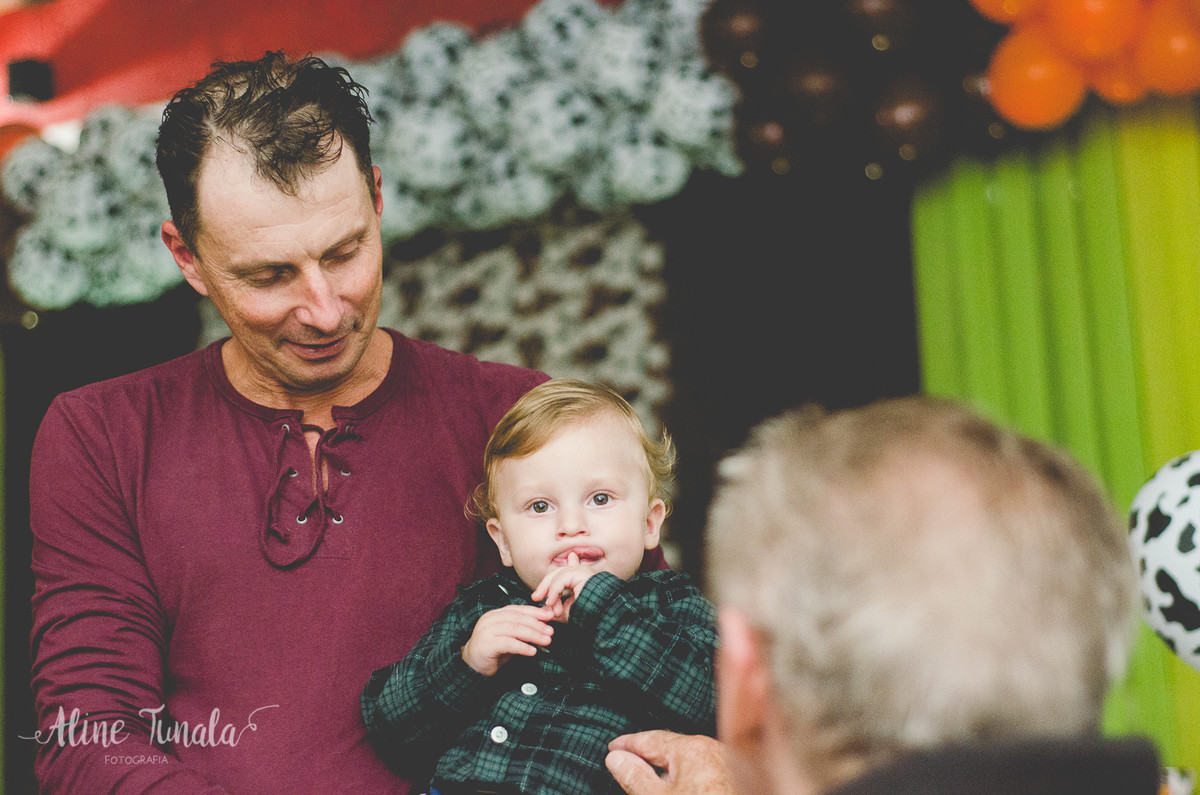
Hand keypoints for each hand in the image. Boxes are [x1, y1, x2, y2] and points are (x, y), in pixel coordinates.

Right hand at [461, 604, 554, 675]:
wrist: (471, 665)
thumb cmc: (492, 651)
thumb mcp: (509, 638)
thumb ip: (522, 630)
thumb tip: (544, 624)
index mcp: (496, 615)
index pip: (518, 610)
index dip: (535, 612)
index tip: (550, 616)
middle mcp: (490, 619)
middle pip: (518, 618)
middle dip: (537, 624)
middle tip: (550, 631)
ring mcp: (487, 630)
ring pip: (514, 629)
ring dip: (533, 634)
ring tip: (546, 640)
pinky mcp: (486, 643)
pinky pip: (508, 643)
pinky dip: (522, 647)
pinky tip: (532, 651)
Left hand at [531, 552, 596, 622]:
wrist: (601, 617)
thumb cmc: (588, 616)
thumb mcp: (567, 611)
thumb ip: (555, 606)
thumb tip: (544, 605)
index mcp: (581, 579)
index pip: (568, 570)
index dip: (562, 569)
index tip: (556, 571)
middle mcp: (582, 573)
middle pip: (558, 572)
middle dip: (545, 584)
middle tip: (535, 597)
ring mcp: (583, 571)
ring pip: (558, 574)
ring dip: (550, 591)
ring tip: (548, 604)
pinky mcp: (581, 573)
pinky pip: (561, 579)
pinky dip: (554, 591)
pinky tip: (552, 602)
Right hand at [606, 731, 734, 794]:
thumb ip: (636, 777)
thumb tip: (617, 758)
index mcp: (691, 748)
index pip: (650, 739)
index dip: (628, 744)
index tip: (613, 748)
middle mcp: (714, 749)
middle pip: (672, 748)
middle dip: (650, 755)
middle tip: (628, 760)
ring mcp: (729, 764)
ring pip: (691, 761)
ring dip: (672, 768)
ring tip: (654, 777)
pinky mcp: (738, 778)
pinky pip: (706, 771)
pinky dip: (689, 777)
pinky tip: (684, 787)